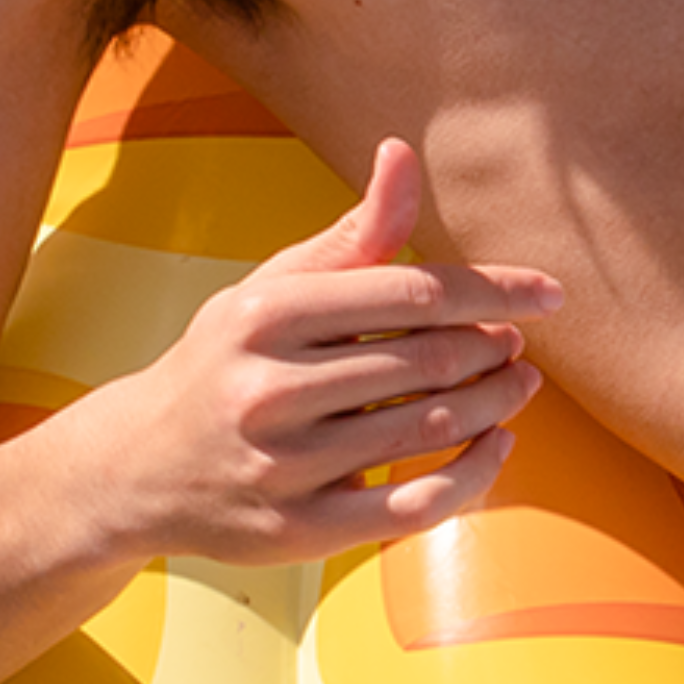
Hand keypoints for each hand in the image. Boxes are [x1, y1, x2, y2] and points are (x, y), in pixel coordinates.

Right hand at [101, 137, 559, 564]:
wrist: (134, 468)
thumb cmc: (226, 362)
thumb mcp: (273, 289)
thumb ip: (354, 234)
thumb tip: (404, 152)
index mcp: (265, 315)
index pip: (412, 292)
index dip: (494, 291)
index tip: (550, 293)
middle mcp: (268, 388)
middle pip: (428, 361)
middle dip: (494, 348)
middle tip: (520, 344)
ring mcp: (282, 465)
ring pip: (428, 430)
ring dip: (495, 406)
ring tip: (519, 385)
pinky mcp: (298, 531)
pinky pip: (413, 507)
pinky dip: (472, 476)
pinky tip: (497, 447)